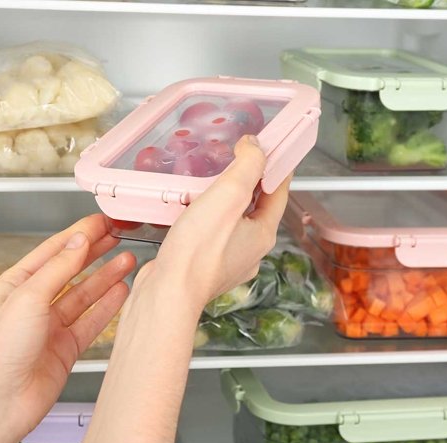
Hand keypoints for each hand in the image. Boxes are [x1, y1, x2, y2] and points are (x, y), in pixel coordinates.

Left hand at [0, 214, 135, 437]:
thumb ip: (58, 268)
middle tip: (118, 236)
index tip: (101, 222)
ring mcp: (50, 327)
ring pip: (85, 295)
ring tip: (128, 260)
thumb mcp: (27, 298)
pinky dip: (108, 306)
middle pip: (71, 270)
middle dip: (95, 251)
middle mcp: (32, 304)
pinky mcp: (65, 348)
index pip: (53, 251)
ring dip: (106, 277)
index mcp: (15, 285)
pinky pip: (91, 321)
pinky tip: (121, 293)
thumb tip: (78, 241)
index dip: (79, 234)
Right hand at [140, 135, 289, 313]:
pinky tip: (189, 211)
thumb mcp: (228, 195)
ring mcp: (227, 262)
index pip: (279, 192)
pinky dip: (205, 218)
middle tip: (236, 158)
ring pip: (232, 222)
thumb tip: (256, 146)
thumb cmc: (197, 251)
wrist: (167, 293)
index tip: (273, 148)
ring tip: (208, 182)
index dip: (277, 167)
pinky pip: (211, 235)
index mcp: (262, 234)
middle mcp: (249, 250)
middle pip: (256, 207)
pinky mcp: (203, 267)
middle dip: (249, 182)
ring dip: (224, 201)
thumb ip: (247, 166)